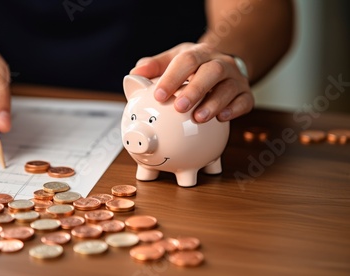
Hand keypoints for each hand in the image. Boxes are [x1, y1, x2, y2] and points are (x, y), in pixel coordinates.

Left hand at [130, 42, 253, 122]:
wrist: (224, 67)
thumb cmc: (194, 67)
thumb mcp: (173, 60)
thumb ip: (153, 67)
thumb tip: (133, 75)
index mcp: (199, 53)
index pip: (186, 60)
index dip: (172, 77)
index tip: (159, 95)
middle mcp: (220, 63)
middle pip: (212, 72)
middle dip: (195, 90)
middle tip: (180, 107)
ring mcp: (235, 78)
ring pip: (229, 88)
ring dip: (214, 104)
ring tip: (198, 118)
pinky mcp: (245, 94)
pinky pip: (245, 101)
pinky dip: (234, 110)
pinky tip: (222, 119)